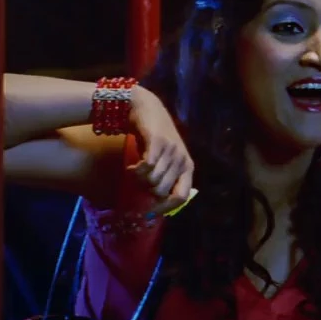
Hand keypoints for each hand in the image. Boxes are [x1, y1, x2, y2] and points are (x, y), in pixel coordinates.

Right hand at [125, 86, 193, 214]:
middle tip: (139, 181)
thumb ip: (165, 179)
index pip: (182, 197)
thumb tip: (154, 206)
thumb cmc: (154, 140)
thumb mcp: (165, 161)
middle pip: (162, 191)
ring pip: (153, 181)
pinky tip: (132, 165)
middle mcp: (182, 160)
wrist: (145, 109)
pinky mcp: (159, 142)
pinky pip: (147, 167)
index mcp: (187, 167)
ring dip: (138, 179)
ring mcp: (172, 151)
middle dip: (146, 191)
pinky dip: (136, 170)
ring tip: (136, 170)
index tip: (149, 210)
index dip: (165, 207)